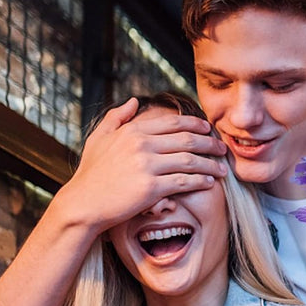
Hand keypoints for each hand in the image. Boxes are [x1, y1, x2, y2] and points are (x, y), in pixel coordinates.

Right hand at [61, 98, 227, 232]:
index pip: (174, 123)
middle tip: (223, 149)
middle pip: (187, 140)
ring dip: (210, 164)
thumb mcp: (99, 138)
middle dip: (210, 144)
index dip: (196, 125)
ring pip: (190, 161)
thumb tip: (134, 101)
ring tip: (222, 169)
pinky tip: (209, 182)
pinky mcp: (151, 188)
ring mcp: (147, 166)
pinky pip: (184, 182)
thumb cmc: (91, 173)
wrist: (83, 204)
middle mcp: (142, 145)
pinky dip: (200, 181)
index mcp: (133, 131)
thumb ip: (117, 117)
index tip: (209, 130)